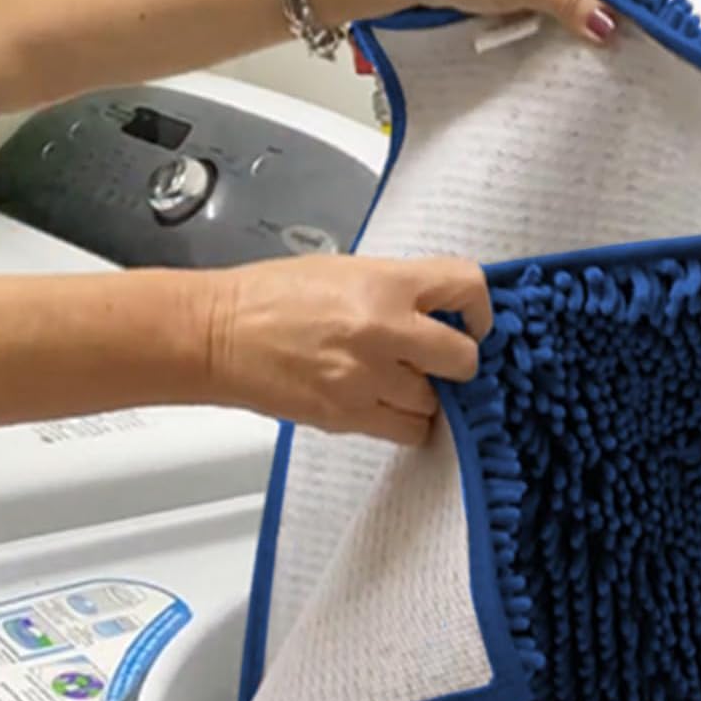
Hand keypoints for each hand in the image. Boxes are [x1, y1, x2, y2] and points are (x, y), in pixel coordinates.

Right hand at [204, 255, 491, 444]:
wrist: (219, 334)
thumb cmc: (272, 297)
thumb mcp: (346, 270)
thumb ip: (399, 290)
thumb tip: (441, 312)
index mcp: (386, 283)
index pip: (467, 286)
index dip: (481, 310)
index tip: (475, 323)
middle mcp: (385, 330)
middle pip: (463, 358)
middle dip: (458, 361)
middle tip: (441, 360)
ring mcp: (368, 377)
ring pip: (436, 402)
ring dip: (427, 394)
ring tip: (399, 381)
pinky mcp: (349, 415)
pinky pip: (408, 430)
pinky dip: (407, 421)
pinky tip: (387, 404)